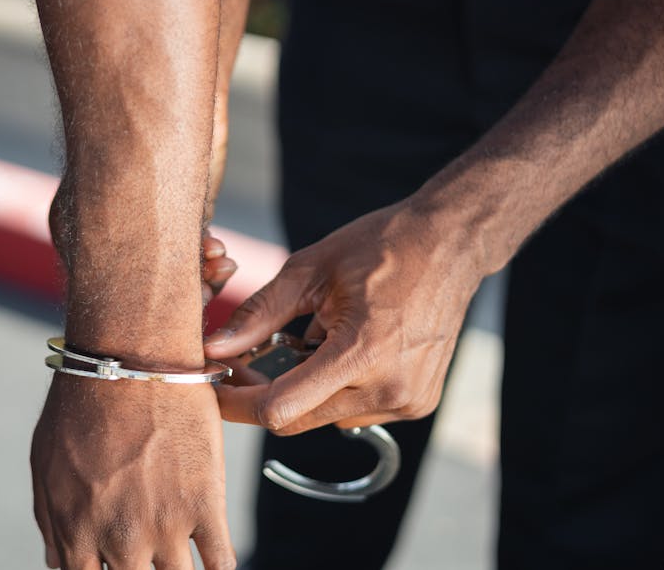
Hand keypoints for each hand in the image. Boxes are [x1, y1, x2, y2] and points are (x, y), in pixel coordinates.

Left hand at [31, 375, 234, 568]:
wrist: (132, 361)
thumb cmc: (83, 405)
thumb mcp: (46, 465)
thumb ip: (52, 521)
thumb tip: (58, 560)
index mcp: (76, 533)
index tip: (115, 568)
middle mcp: (121, 539)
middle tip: (147, 560)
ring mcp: (166, 526)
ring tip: (180, 561)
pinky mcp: (206, 505)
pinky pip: (222, 563)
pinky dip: (219, 568)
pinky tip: (214, 558)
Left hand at [203, 199, 485, 434]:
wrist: (450, 245)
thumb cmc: (381, 247)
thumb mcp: (310, 271)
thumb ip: (259, 314)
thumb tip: (214, 347)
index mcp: (361, 353)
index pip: (279, 408)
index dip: (237, 404)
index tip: (213, 387)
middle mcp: (388, 387)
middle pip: (298, 419)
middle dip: (263, 395)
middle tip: (244, 363)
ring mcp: (408, 400)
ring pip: (325, 418)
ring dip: (305, 390)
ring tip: (312, 341)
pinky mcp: (418, 403)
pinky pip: (357, 411)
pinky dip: (338, 389)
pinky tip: (348, 349)